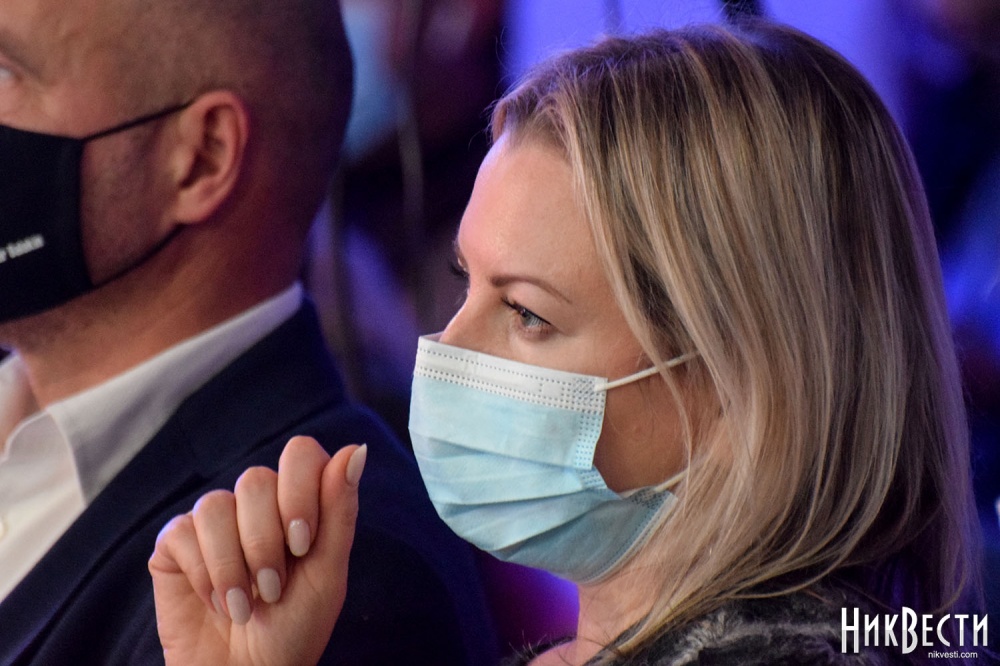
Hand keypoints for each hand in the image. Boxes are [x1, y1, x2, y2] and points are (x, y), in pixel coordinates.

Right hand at [149, 436, 366, 665]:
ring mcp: (214, 521)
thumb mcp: (327, 572)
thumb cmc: (294, 629)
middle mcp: (256, 503)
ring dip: (233, 566)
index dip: (299, 492)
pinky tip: (216, 602)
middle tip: (273, 589)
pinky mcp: (175, 544)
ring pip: (215, 505)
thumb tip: (356, 449)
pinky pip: (182, 533)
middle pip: (255, 480)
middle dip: (265, 542)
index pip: (300, 453)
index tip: (302, 544)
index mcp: (299, 502)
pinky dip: (203, 576)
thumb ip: (340, 509)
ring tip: (245, 606)